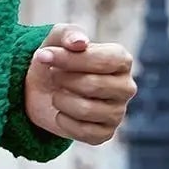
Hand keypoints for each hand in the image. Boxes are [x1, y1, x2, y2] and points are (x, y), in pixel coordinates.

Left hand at [24, 24, 136, 146]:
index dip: (70, 59)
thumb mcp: (57, 39)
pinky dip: (63, 121)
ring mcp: (118, 112)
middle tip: (53, 76)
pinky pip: (83, 132)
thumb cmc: (56, 60)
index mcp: (121, 60)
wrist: (42, 90)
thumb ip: (67, 34)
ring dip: (61, 100)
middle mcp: (126, 87)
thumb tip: (80, 42)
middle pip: (93, 86)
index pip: (104, 61)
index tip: (44, 55)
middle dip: (63, 80)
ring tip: (57, 93)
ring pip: (86, 110)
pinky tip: (61, 112)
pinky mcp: (105, 133)